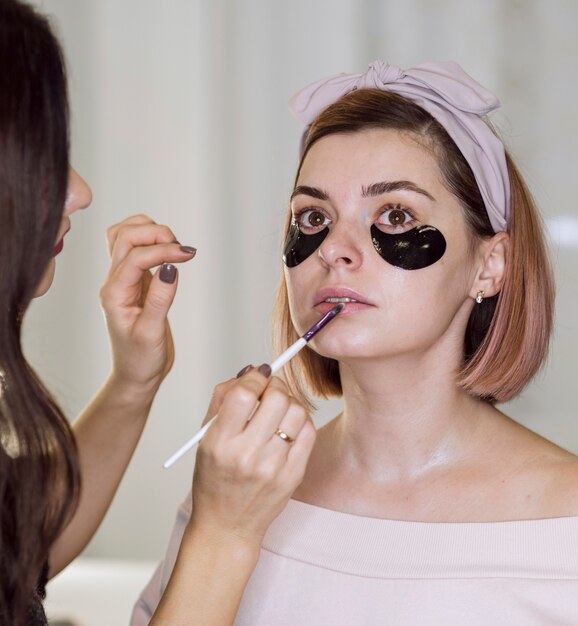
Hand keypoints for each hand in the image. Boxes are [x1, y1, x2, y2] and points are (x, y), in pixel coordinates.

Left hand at [99, 214, 196, 393]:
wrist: (137, 375)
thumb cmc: (141, 360)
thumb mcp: (151, 333)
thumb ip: (159, 299)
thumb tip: (171, 268)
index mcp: (114, 294)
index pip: (135, 257)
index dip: (162, 250)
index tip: (187, 254)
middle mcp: (114, 282)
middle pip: (126, 236)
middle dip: (156, 234)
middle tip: (182, 249)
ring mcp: (123, 280)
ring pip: (126, 236)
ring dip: (151, 233)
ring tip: (175, 249)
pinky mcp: (136, 281)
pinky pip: (136, 249)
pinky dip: (152, 243)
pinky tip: (169, 255)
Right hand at [189, 367, 315, 549]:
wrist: (227, 525)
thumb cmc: (214, 478)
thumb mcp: (205, 437)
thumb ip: (223, 398)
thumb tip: (251, 371)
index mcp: (220, 442)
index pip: (244, 394)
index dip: (254, 377)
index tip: (257, 376)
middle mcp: (247, 455)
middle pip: (277, 398)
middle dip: (275, 386)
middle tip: (269, 390)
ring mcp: (274, 467)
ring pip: (297, 412)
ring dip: (289, 403)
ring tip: (278, 411)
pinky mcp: (294, 475)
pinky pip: (309, 432)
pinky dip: (301, 422)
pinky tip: (288, 427)